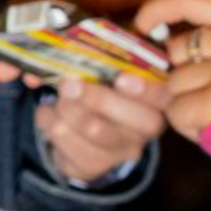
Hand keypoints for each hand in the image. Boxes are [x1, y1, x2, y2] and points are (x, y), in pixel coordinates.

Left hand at [31, 68, 165, 183]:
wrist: (79, 136)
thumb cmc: (96, 91)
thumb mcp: (103, 73)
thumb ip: (96, 59)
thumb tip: (72, 45)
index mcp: (153, 102)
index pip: (161, 97)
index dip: (144, 90)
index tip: (121, 78)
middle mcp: (143, 130)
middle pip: (128, 119)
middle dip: (96, 99)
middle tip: (68, 83)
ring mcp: (119, 152)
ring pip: (93, 130)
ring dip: (66, 109)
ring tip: (57, 98)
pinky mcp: (93, 166)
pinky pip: (67, 143)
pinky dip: (49, 122)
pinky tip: (49, 114)